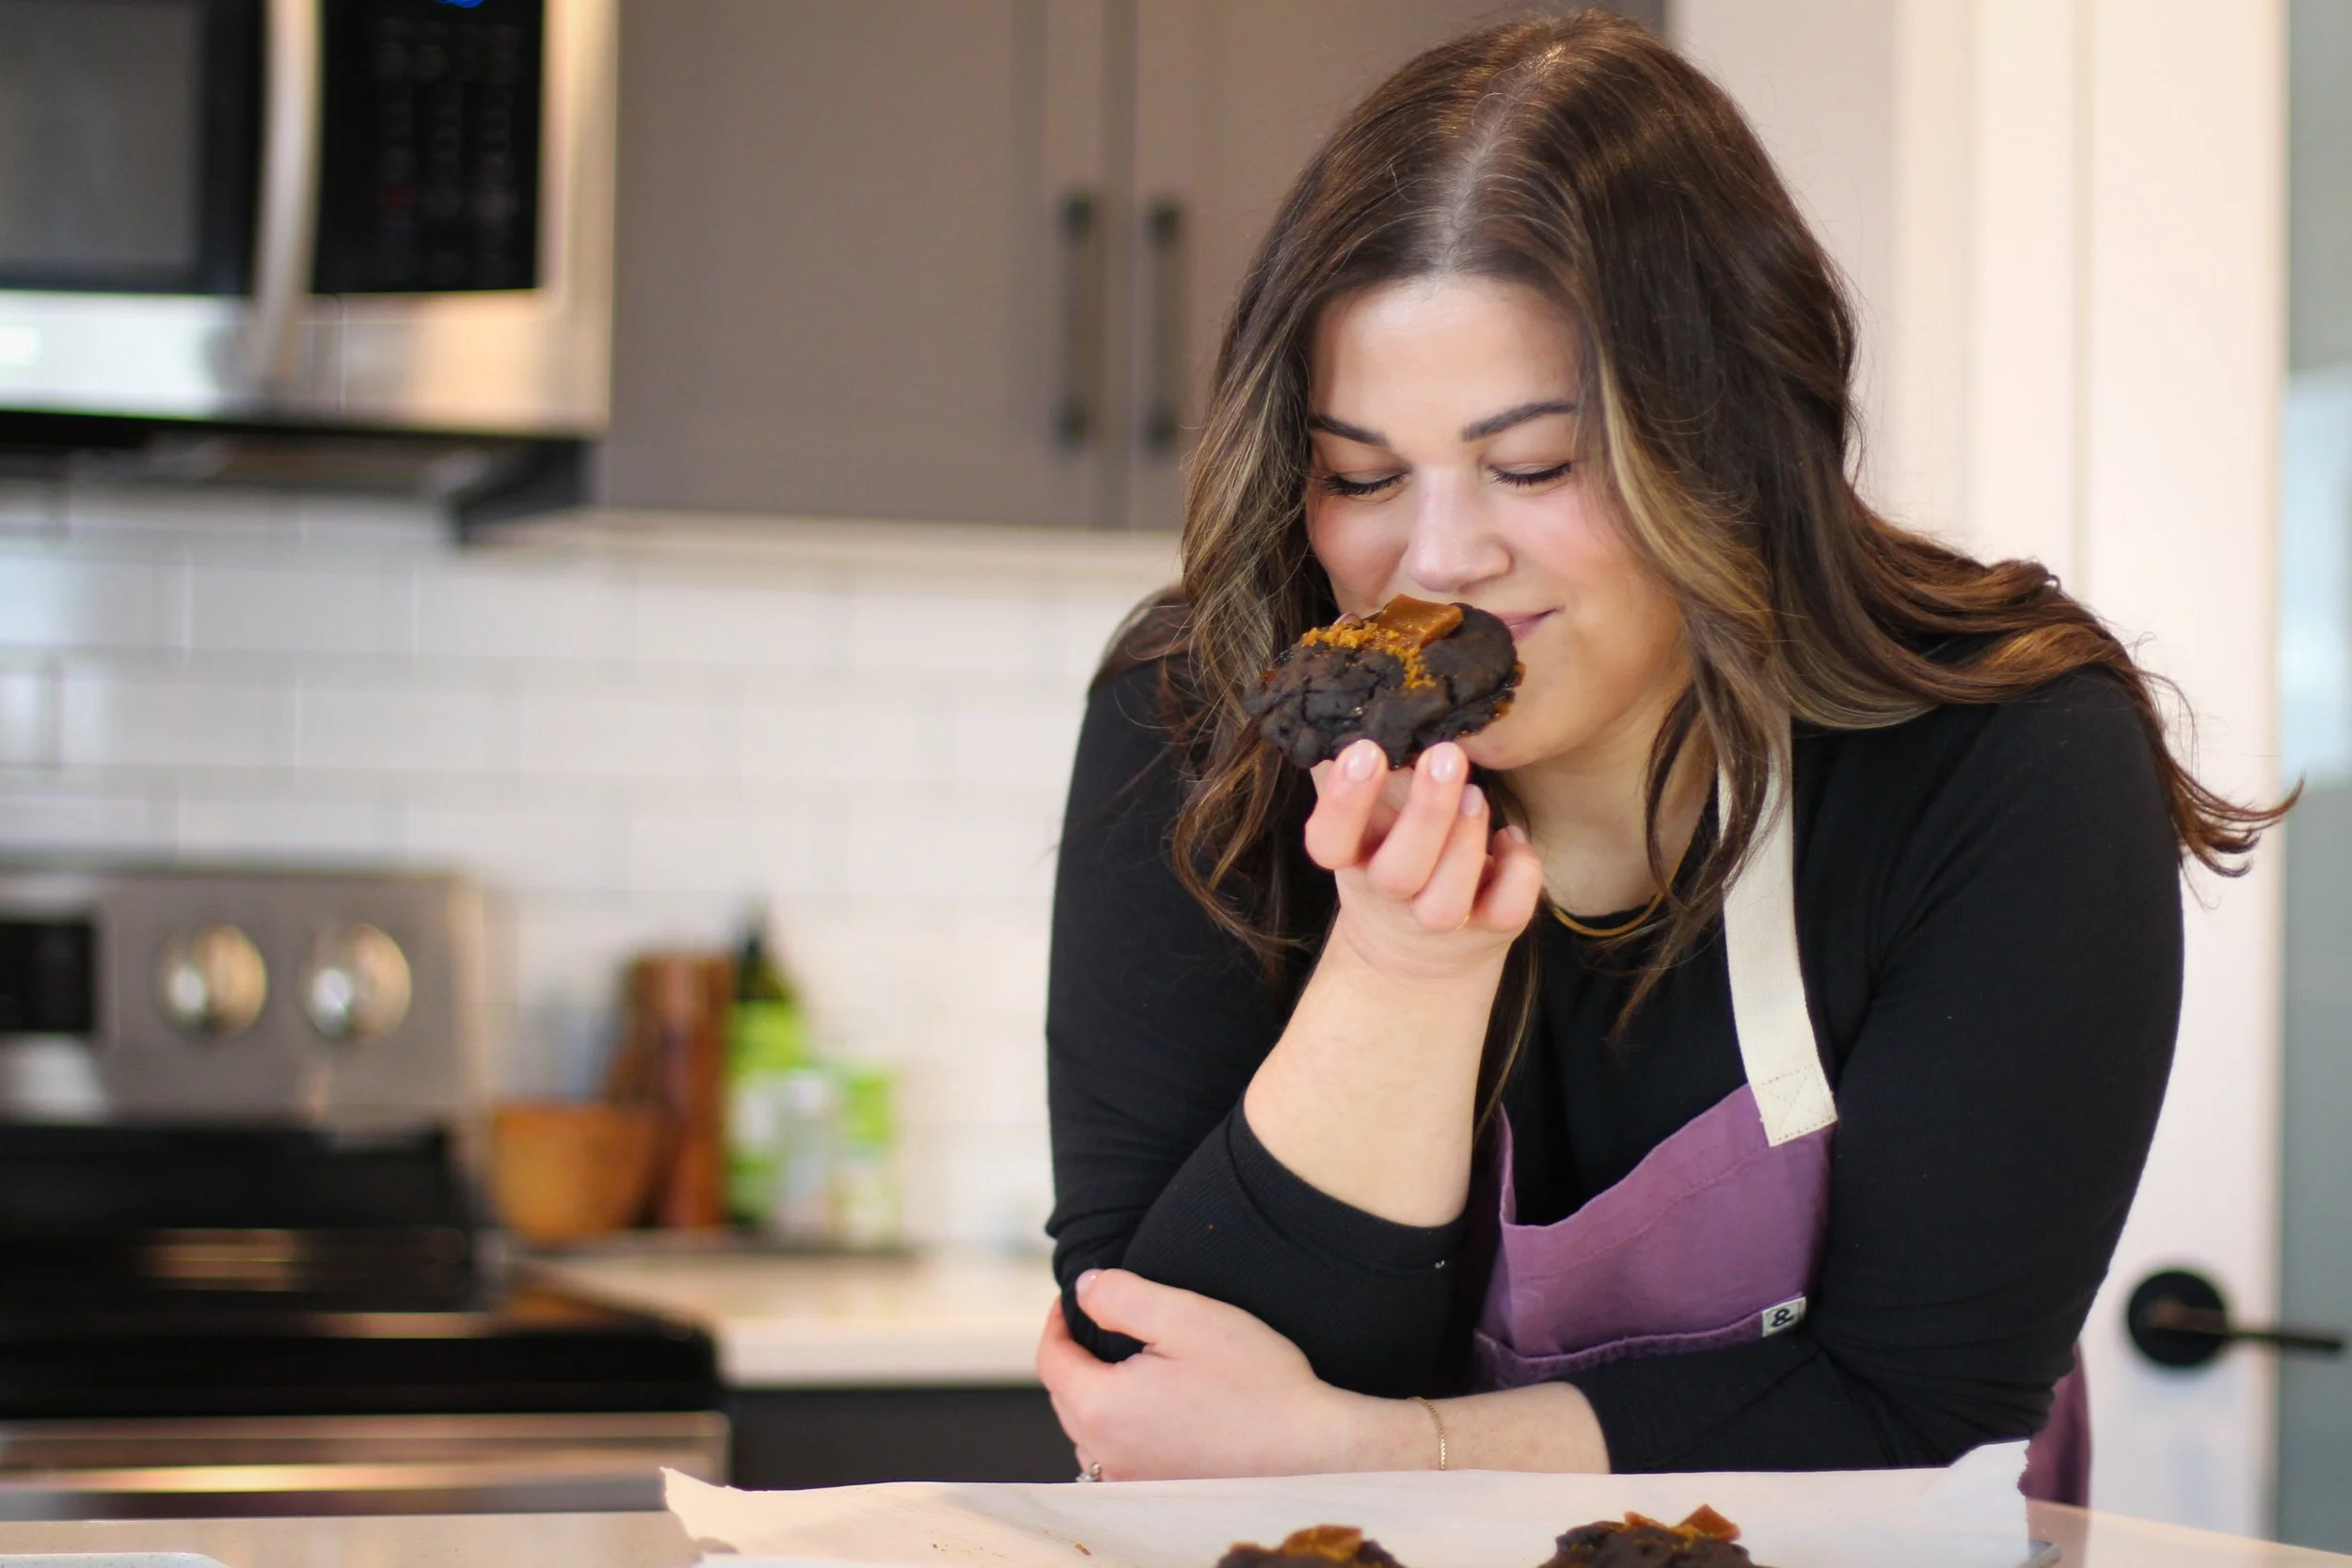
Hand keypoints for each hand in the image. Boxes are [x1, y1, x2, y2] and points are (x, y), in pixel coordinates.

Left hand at [1035, 1269, 1374, 1480]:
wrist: (1312, 1450)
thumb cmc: (1255, 1382)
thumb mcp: (1186, 1317)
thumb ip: (1122, 1296)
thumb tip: (1082, 1289)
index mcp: (1101, 1408)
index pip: (1051, 1360)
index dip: (1056, 1322)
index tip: (1074, 1300)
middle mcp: (1107, 1455)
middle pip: (1064, 1398)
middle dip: (1074, 1357)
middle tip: (1098, 1324)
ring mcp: (1133, 1481)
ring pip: (1088, 1434)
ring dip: (1093, 1397)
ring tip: (1121, 1365)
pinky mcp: (1160, 1494)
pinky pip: (1117, 1459)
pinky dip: (1119, 1431)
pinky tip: (1149, 1413)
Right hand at [1307, 739, 1544, 979]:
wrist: (1409, 949)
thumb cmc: (1384, 852)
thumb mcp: (1360, 817)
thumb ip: (1345, 767)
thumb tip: (1336, 702)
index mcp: (1352, 861)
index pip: (1329, 841)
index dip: (1343, 802)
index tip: (1366, 750)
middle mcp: (1390, 897)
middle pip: (1398, 874)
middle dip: (1425, 814)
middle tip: (1446, 755)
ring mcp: (1438, 920)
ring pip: (1447, 901)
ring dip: (1465, 844)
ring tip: (1478, 795)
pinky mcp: (1486, 929)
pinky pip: (1507, 911)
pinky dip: (1517, 873)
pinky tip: (1512, 837)